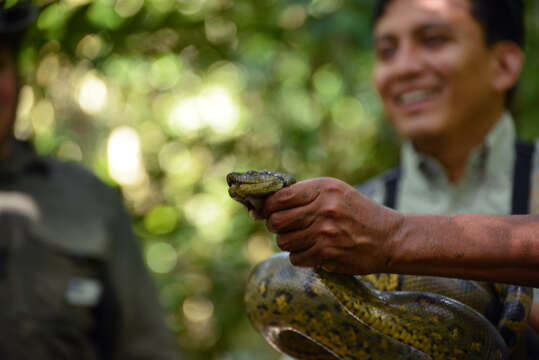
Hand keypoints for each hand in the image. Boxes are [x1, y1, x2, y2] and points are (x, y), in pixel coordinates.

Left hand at [263, 177, 403, 273]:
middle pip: (277, 220)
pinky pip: (296, 258)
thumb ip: (303, 195)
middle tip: (282, 227)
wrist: (388, 238)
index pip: (279, 197)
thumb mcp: (335, 193)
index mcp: (324, 188)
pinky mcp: (327, 254)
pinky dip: (300, 256)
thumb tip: (262, 207)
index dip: (266, 207)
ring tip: (302, 239)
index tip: (264, 212)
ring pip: (283, 241)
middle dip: (274, 226)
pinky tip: (312, 251)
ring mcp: (325, 232)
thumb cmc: (357, 213)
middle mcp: (324, 208)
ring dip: (288, 242)